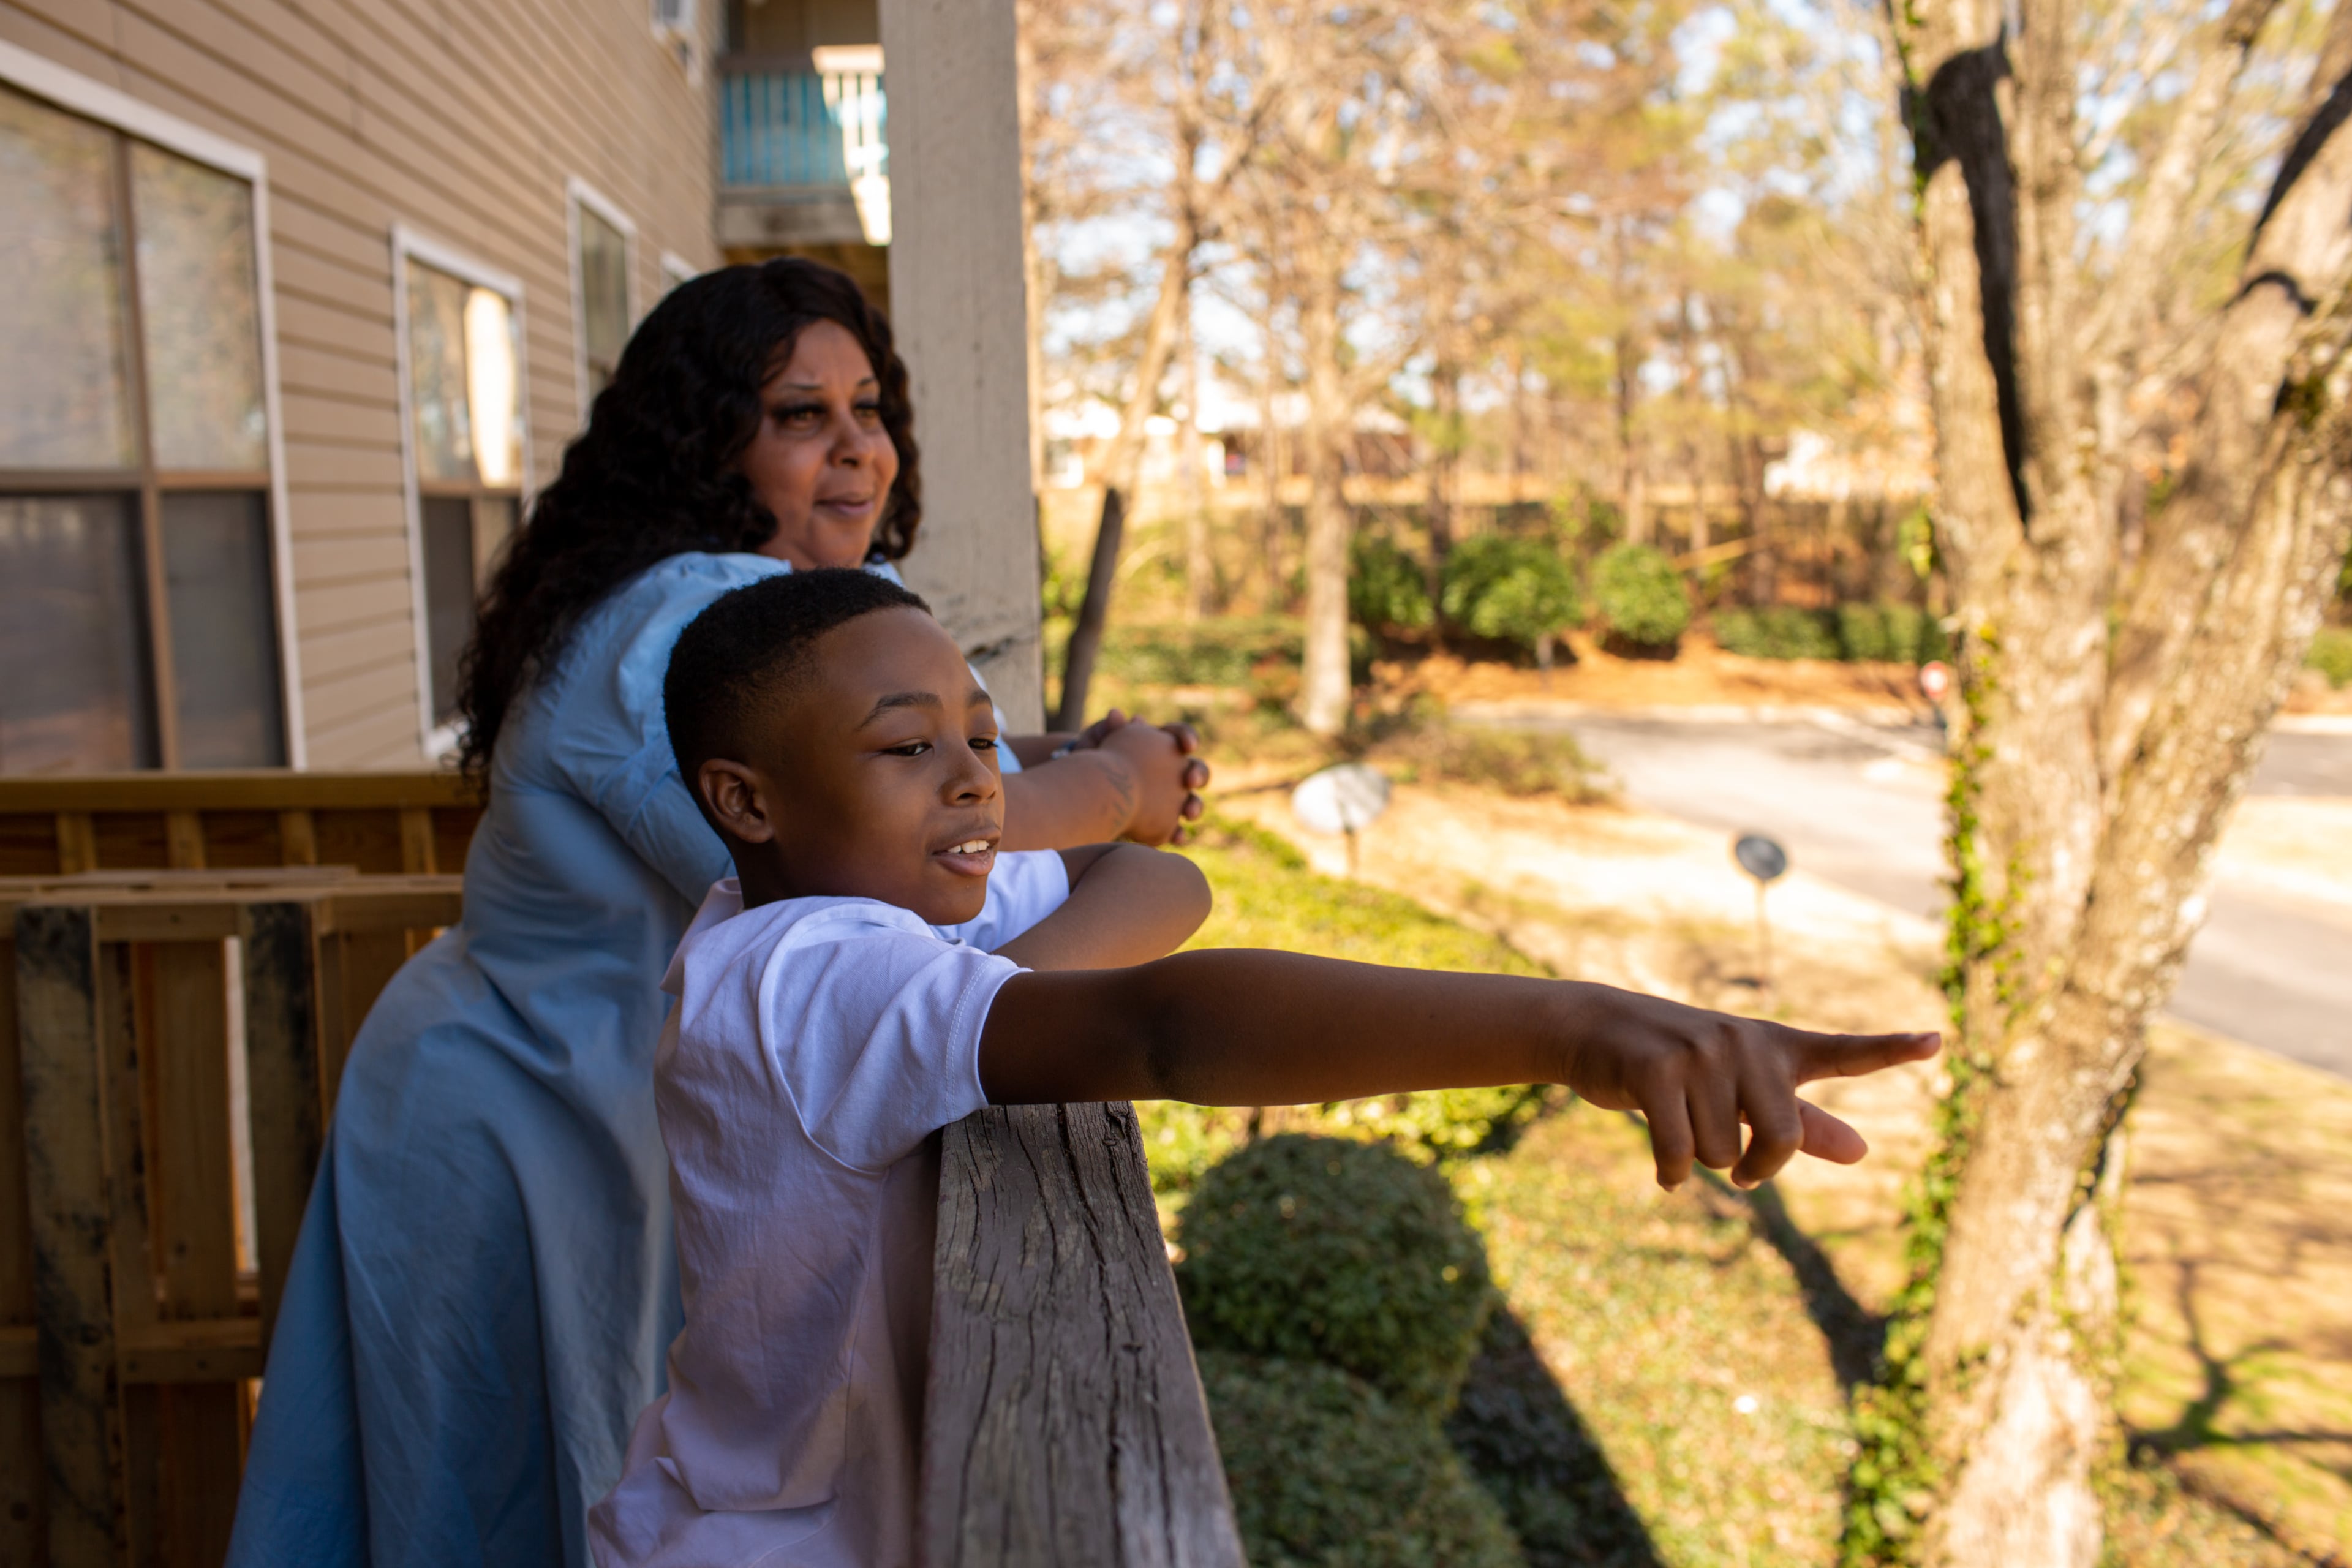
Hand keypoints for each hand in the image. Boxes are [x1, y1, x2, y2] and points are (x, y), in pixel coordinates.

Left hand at [1067, 710, 1210, 843]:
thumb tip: (1115, 715)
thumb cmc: (1091, 765)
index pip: (1180, 736)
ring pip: (1192, 802)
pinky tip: (1177, 837)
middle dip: (1198, 774)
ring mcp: (1168, 800)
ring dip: (1195, 806)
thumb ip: (1107, 731)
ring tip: (1188, 813)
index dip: (1188, 738)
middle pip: (1196, 770)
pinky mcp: (1160, 824)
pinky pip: (1175, 830)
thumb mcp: (1094, 745)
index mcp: (1159, 747)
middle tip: (1189, 780)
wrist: (1079, 796)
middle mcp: (1170, 773)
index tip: (1187, 746)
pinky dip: (1179, 834)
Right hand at [1559, 990, 1940, 1190]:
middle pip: (1781, 1140)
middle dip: (1757, 1168)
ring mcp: (1701, 1054)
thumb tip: (1864, 1153)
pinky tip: (1665, 1172)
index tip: (1938, 1040)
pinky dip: (1672, 1175)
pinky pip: (1680, 1155)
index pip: (1842, 1051)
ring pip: (1723, 1155)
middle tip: (1741, 1170)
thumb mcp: (1743, 1090)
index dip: (1892, 1048)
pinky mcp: (1657, 1071)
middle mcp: (1745, 1044)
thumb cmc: (1679, 1066)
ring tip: (1677, 1124)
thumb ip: (1803, 1122)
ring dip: (1700, 1162)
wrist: (1597, 1029)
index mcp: (1775, 1048)